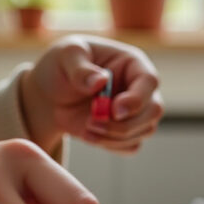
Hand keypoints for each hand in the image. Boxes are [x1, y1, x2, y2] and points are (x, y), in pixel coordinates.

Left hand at [21, 35, 163, 153]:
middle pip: (153, 111)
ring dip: (114, 136)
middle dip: (125, 123)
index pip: (149, 82)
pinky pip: (131, 147)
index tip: (114, 111)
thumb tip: (102, 81)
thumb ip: (81, 69)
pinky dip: (111, 145)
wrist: (50, 94)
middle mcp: (140, 88)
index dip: (137, 99)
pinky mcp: (127, 132)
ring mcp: (136, 112)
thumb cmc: (61, 66)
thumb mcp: (65, 56)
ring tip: (86, 127)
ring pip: (144, 131)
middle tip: (92, 122)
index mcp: (132, 63)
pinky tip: (88, 135)